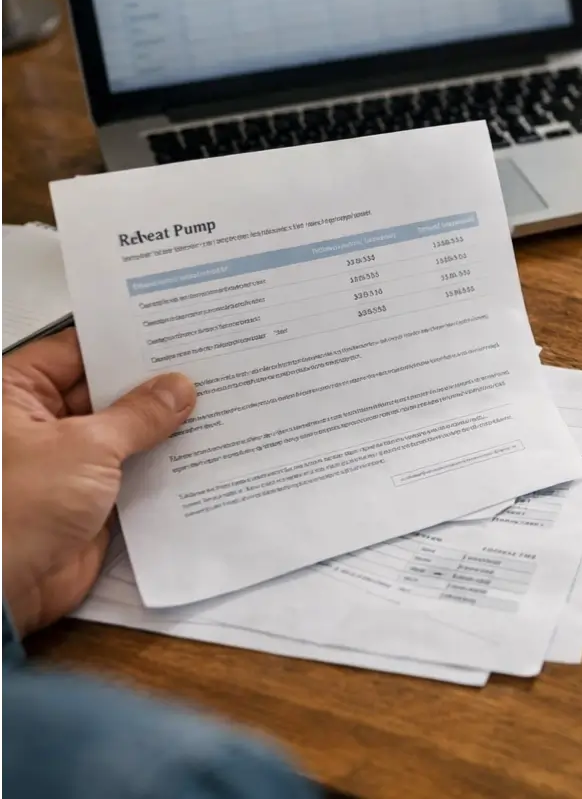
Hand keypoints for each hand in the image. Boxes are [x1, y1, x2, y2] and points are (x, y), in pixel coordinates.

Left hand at [0, 330, 194, 635]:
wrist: (3, 590)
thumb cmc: (14, 509)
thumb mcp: (86, 447)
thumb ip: (138, 415)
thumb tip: (176, 388)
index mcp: (17, 394)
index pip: (79, 351)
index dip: (127, 342)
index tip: (177, 332)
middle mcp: (39, 423)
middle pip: (106, 391)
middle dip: (154, 386)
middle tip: (209, 367)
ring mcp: (66, 462)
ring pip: (124, 434)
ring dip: (164, 428)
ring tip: (219, 404)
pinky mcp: (88, 500)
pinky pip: (134, 473)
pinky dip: (165, 466)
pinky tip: (205, 451)